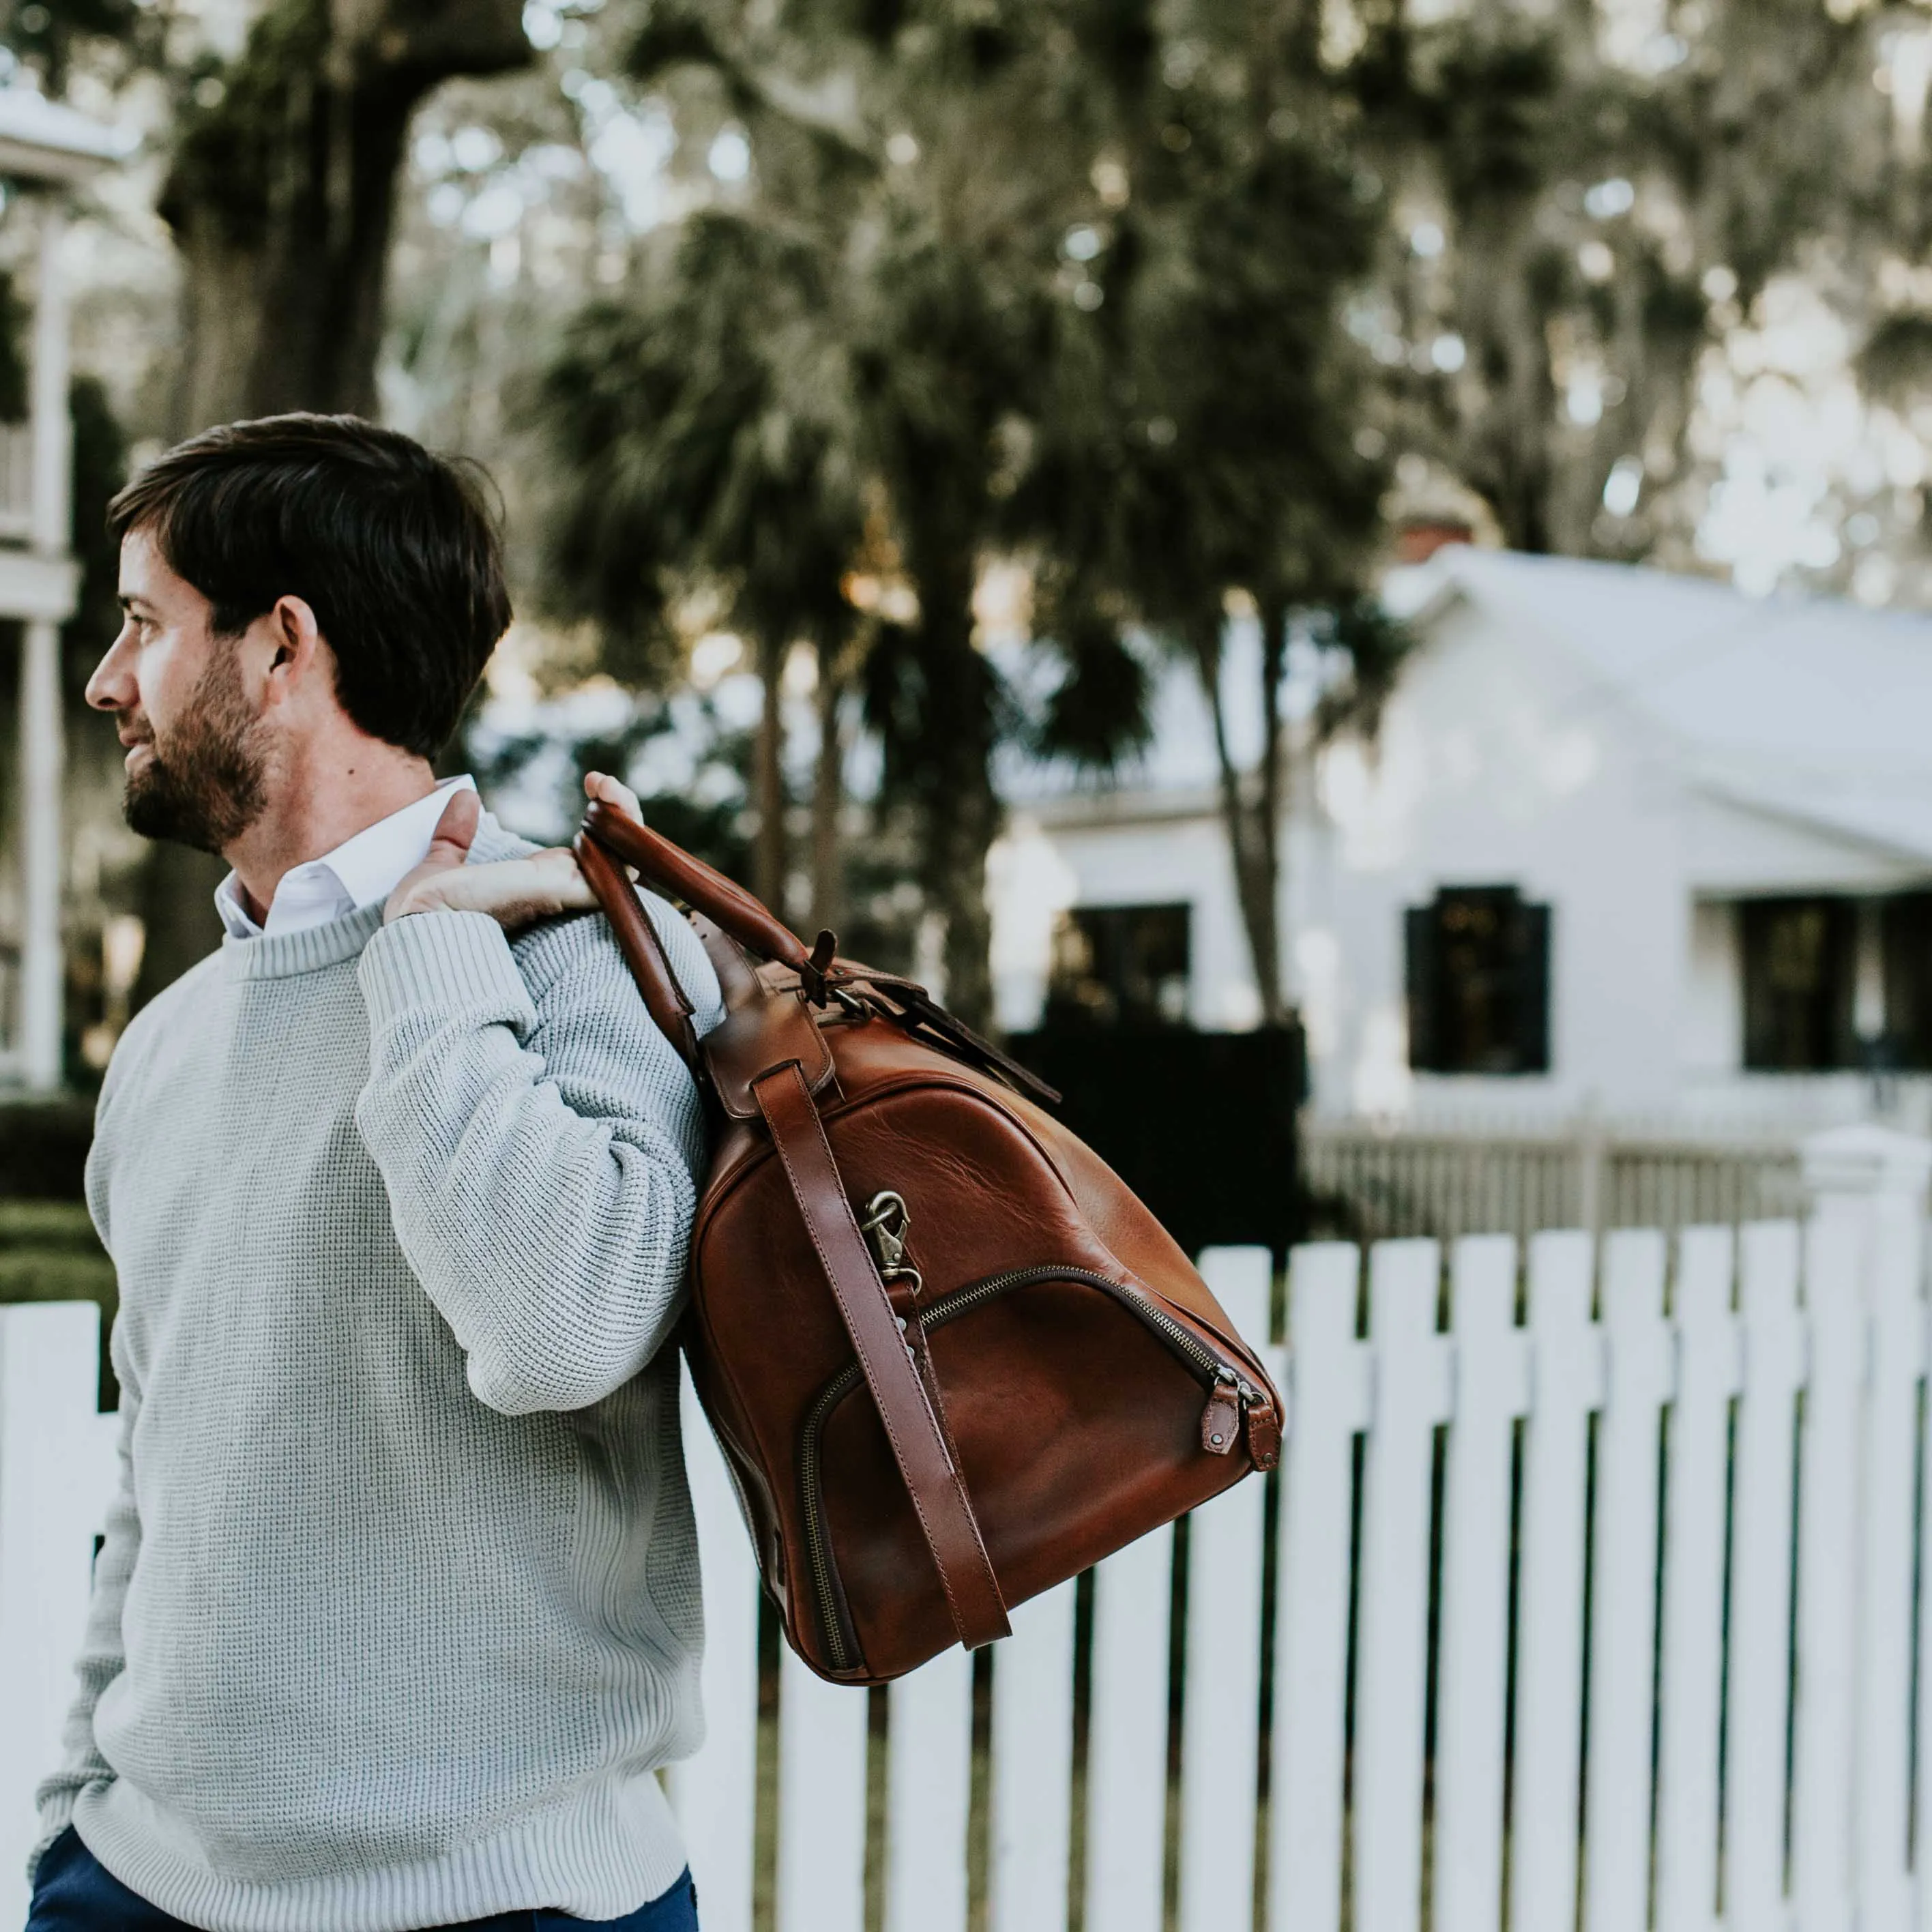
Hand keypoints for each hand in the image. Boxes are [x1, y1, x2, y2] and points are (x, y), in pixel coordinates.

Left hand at [381, 775, 647, 931]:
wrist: (417, 927)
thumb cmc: (425, 916)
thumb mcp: (443, 865)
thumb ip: (456, 835)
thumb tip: (464, 796)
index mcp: (541, 885)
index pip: (594, 854)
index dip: (605, 818)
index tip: (591, 782)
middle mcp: (561, 891)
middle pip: (622, 857)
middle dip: (624, 812)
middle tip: (600, 782)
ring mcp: (567, 892)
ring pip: (628, 861)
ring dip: (626, 815)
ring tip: (606, 785)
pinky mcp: (563, 890)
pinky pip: (616, 871)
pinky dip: (621, 837)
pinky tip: (608, 800)